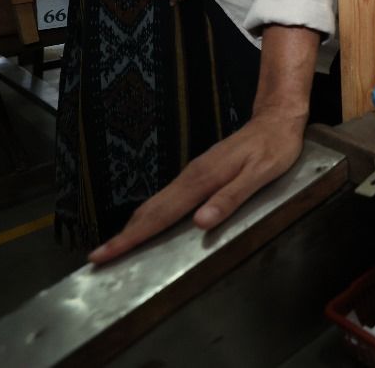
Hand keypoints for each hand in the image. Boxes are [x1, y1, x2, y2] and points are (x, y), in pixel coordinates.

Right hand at [87, 108, 307, 263]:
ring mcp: (194, 173)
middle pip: (151, 210)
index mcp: (203, 180)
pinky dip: (152, 215)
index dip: (132, 236)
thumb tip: (201, 222)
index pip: (161, 215)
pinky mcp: (199, 173)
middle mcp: (192, 176)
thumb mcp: (261, 174)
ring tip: (115, 247)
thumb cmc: (275, 147)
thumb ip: (231, 198)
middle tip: (97, 258)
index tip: (104, 253)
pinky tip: (148, 224)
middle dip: (123, 235)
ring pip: (157, 204)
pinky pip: (169, 198)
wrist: (277, 117)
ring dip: (134, 226)